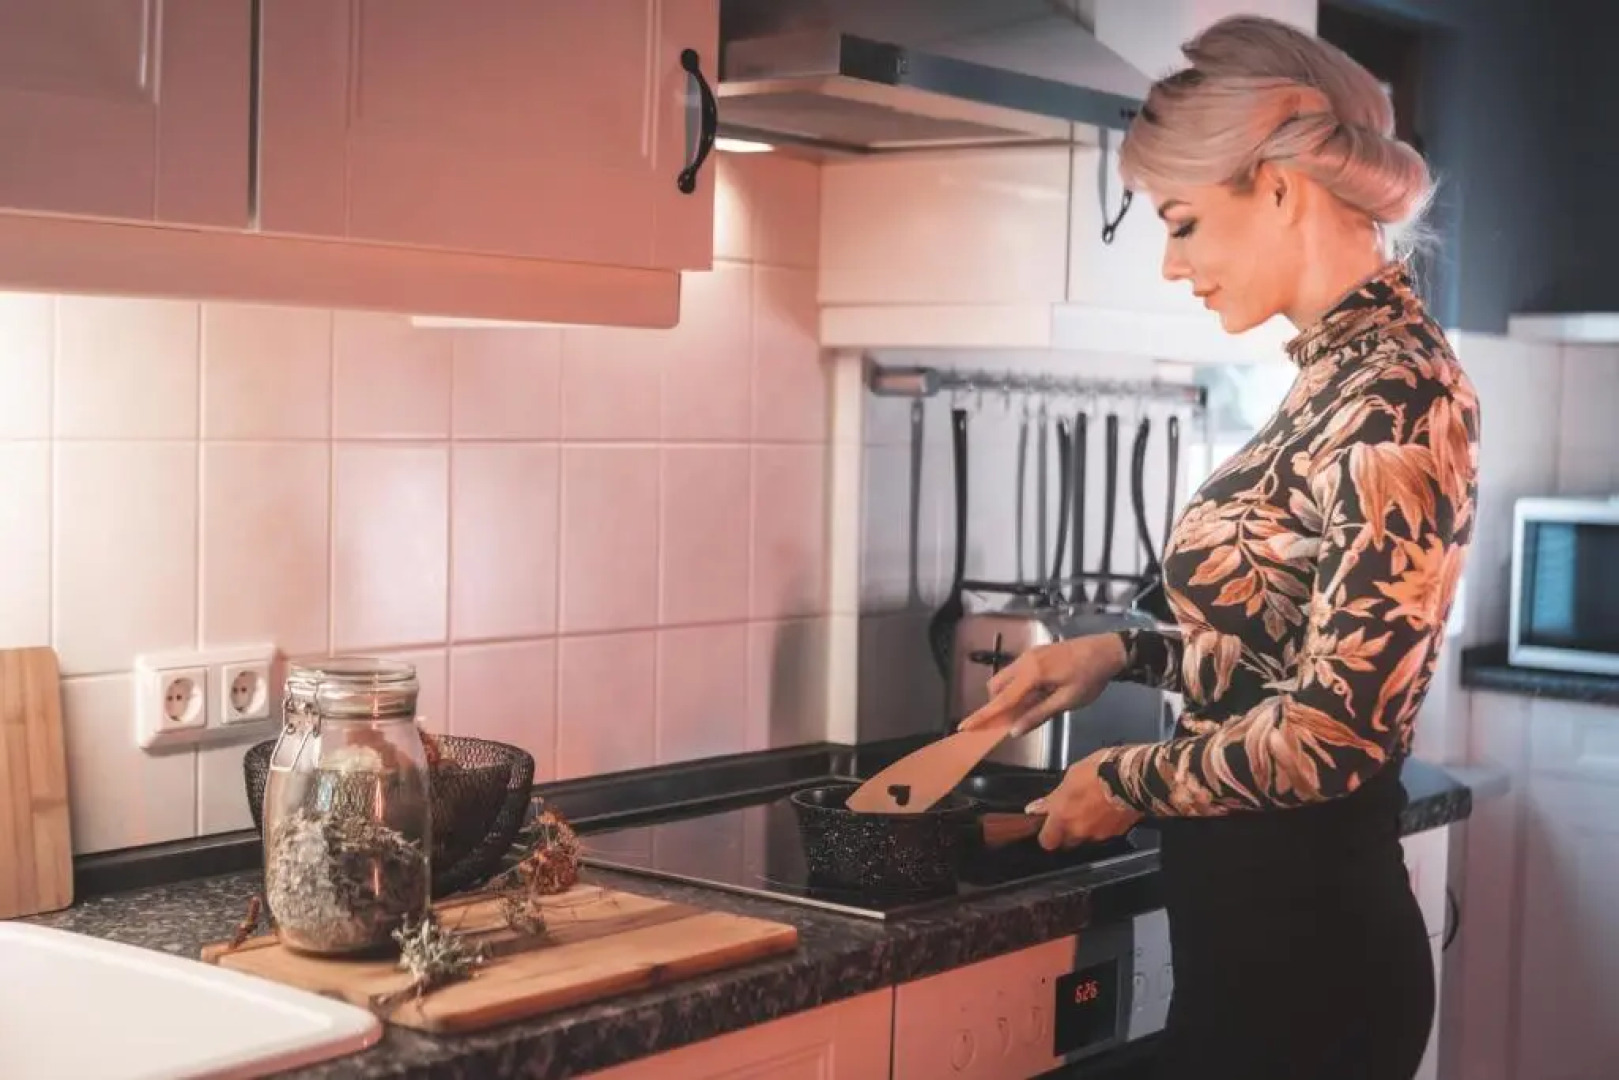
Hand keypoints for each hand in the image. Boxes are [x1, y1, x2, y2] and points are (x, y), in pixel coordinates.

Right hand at [957, 633, 1127, 736]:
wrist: (1107, 650)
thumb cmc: (1090, 678)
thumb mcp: (1067, 701)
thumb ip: (1038, 715)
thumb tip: (1014, 730)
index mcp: (1032, 674)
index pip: (1002, 700)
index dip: (983, 716)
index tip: (964, 727)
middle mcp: (1025, 661)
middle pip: (996, 686)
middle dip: (997, 704)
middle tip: (1015, 718)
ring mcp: (1030, 654)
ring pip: (1005, 677)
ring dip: (1008, 694)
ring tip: (1032, 705)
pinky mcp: (1036, 652)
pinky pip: (1017, 671)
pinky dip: (1018, 685)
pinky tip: (1038, 692)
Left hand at [1027, 753, 1143, 850]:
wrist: (1131, 777)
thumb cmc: (1099, 770)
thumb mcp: (1071, 776)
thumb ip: (1054, 797)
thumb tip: (1038, 807)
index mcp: (1062, 816)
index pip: (1046, 841)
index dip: (1047, 834)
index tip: (1047, 825)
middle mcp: (1078, 830)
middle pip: (1067, 843)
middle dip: (1067, 833)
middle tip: (1070, 816)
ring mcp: (1098, 834)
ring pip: (1087, 839)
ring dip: (1087, 829)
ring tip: (1093, 809)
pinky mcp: (1117, 833)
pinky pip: (1105, 833)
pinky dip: (1105, 825)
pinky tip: (1108, 810)